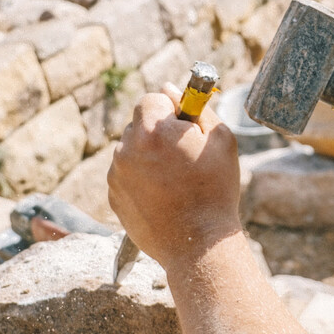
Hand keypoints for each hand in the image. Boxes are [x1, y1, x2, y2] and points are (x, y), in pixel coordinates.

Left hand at [108, 84, 241, 273]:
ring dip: (148, 157)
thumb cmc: (215, 189)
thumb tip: (170, 90)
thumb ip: (196, 109)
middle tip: (182, 156)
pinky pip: (125, 175)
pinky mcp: (113, 196)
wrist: (197, 243)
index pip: (151, 99)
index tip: (184, 126)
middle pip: (138, 124)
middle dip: (157, 133)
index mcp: (153, 129)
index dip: (170, 110)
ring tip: (175, 182)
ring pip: (131, 151)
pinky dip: (140, 180)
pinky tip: (163, 197)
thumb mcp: (221, 140)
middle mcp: (127, 148)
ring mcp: (117, 173)